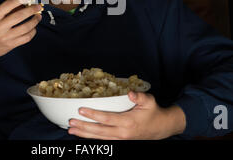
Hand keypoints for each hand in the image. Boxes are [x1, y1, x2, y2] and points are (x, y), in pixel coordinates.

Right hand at [0, 0, 42, 68]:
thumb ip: (7, 10)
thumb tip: (23, 3)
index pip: (8, 5)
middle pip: (19, 16)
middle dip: (31, 10)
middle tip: (37, 7)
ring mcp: (5, 37)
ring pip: (25, 28)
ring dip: (34, 21)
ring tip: (38, 17)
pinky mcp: (11, 45)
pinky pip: (26, 38)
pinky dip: (33, 32)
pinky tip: (33, 28)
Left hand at [68, 91, 185, 139]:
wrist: (161, 128)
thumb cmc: (153, 112)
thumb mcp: (149, 101)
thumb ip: (139, 96)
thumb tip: (130, 92)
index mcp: (128, 122)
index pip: (107, 119)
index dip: (93, 115)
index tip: (81, 110)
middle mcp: (123, 133)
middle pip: (99, 131)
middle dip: (83, 127)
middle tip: (71, 122)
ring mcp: (121, 139)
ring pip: (99, 137)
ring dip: (84, 134)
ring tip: (71, 130)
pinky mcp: (119, 141)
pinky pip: (103, 140)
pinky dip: (91, 138)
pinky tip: (82, 134)